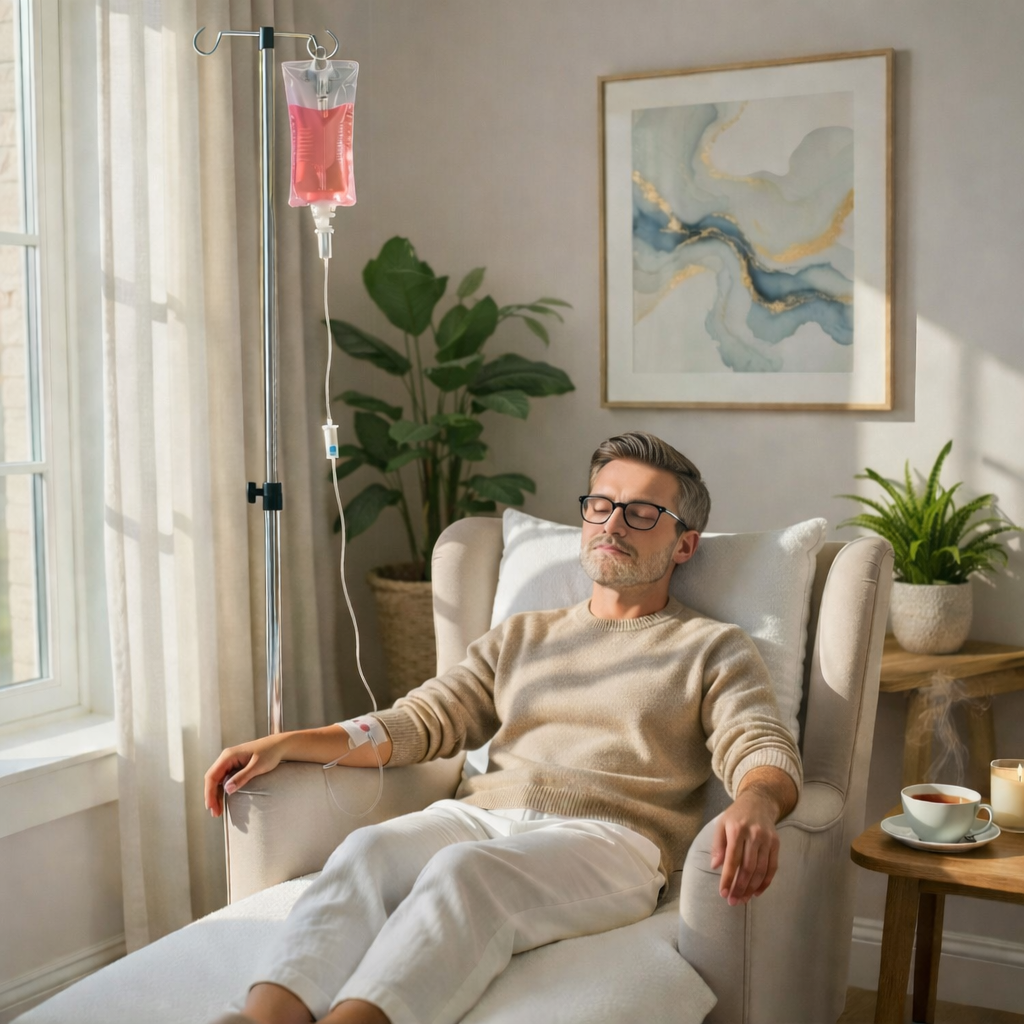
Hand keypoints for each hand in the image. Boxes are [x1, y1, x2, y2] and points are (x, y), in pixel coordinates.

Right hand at [204, 734, 290, 816]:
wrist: (279, 746)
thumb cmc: (270, 752)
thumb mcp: (257, 766)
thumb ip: (242, 777)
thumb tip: (227, 789)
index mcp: (228, 756)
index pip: (212, 776)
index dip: (209, 792)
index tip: (210, 806)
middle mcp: (226, 758)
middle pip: (212, 780)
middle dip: (211, 797)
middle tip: (215, 813)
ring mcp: (230, 762)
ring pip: (217, 781)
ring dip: (216, 795)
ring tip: (218, 811)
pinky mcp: (235, 766)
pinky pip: (224, 780)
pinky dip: (222, 791)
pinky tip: (223, 801)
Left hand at [709, 790, 780, 905]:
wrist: (758, 802)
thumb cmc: (736, 816)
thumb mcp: (721, 824)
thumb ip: (717, 845)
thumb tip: (715, 867)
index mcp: (736, 829)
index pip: (732, 859)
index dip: (728, 878)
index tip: (723, 893)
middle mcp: (754, 835)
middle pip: (748, 868)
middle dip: (740, 887)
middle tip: (733, 901)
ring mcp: (767, 840)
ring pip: (761, 870)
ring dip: (752, 888)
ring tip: (743, 899)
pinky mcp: (776, 844)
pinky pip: (772, 867)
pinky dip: (765, 882)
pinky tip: (757, 892)